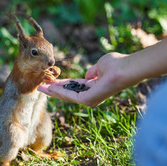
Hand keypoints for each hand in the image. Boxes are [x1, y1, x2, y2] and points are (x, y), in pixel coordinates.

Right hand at [38, 26, 166, 106]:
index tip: (52, 82)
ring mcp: (89, 99)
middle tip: (41, 87)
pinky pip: (69, 96)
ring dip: (53, 92)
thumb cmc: (117, 65)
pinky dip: (58, 92)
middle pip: (68, 94)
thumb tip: (89, 76)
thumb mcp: (101, 66)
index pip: (75, 87)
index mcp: (94, 87)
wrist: (125, 69)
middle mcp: (91, 96)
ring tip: (41, 88)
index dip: (62, 84)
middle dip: (54, 90)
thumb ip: (93, 71)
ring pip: (66, 96)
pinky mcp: (87, 100)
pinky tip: (49, 88)